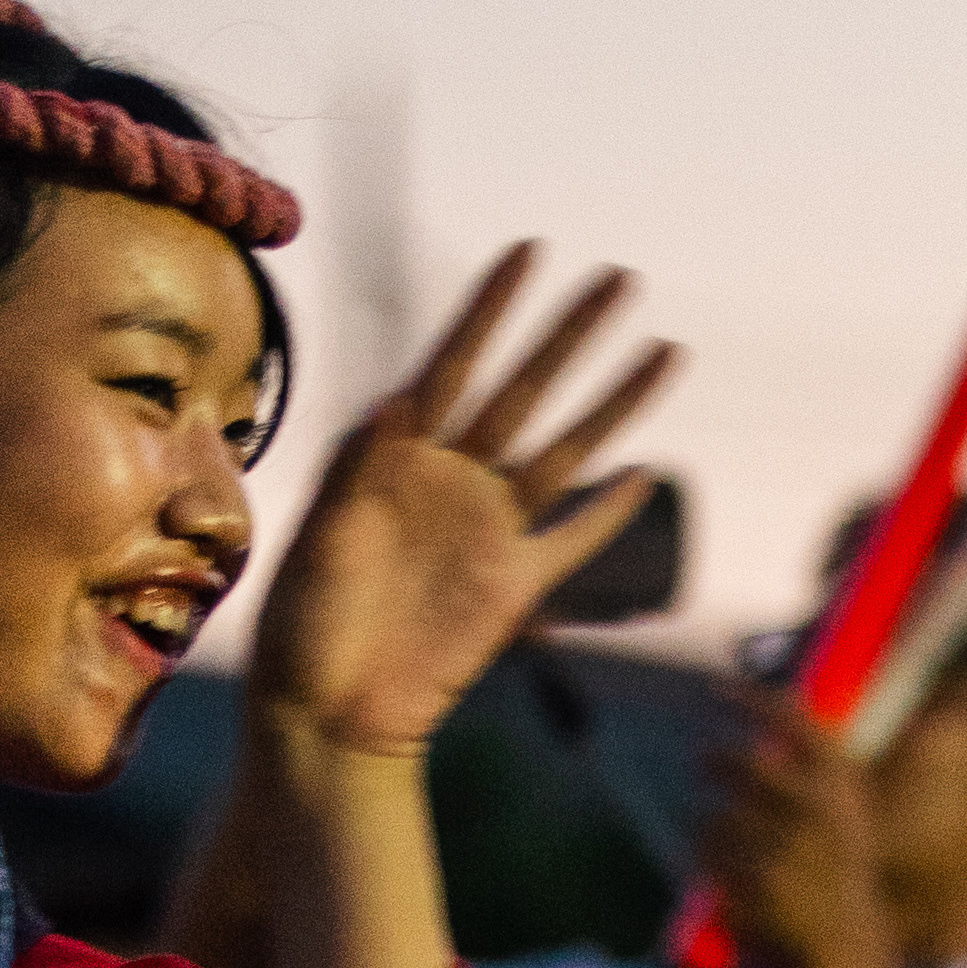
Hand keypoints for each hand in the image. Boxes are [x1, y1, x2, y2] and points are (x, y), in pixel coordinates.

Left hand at [247, 248, 675, 763]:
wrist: (325, 715)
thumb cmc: (301, 624)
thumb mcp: (318, 538)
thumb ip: (358, 469)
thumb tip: (399, 400)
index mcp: (397, 455)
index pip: (454, 361)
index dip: (491, 306)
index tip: (529, 251)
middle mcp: (452, 480)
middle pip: (526, 389)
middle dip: (572, 334)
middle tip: (620, 279)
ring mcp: (489, 531)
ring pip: (566, 450)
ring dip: (616, 404)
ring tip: (665, 352)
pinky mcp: (515, 589)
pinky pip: (574, 542)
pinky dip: (608, 513)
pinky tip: (645, 475)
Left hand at [700, 694, 913, 967]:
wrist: (841, 963)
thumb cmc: (834, 892)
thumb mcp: (839, 831)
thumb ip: (810, 784)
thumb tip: (759, 727)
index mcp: (845, 798)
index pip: (801, 727)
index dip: (757, 702)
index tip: (718, 688)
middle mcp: (821, 816)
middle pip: (744, 766)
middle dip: (717, 762)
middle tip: (705, 762)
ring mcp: (789, 850)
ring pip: (716, 819)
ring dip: (711, 835)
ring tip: (737, 862)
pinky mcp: (757, 884)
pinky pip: (706, 860)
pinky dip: (706, 873)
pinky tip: (730, 892)